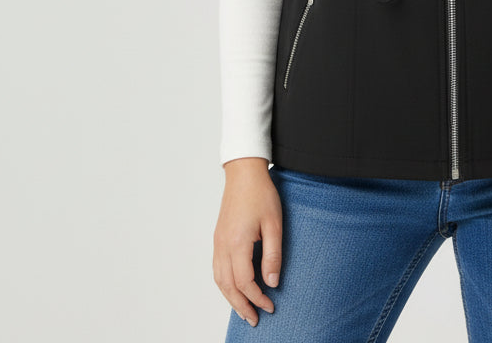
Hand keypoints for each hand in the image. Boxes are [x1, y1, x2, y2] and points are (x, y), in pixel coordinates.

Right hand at [213, 158, 282, 326]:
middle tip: (254, 319)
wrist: (243, 173)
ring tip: (243, 310)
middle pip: (228, 286)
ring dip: (230, 298)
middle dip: (241, 306)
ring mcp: (217, 242)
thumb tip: (272, 283)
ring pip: (219, 280)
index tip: (270, 306)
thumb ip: (273, 255)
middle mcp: (222, 246)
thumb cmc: (261, 194)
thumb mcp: (274, 224)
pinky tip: (233, 288)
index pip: (245, 282)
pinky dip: (224, 284)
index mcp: (237, 244)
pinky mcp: (218, 238)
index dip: (257, 298)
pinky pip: (217, 269)